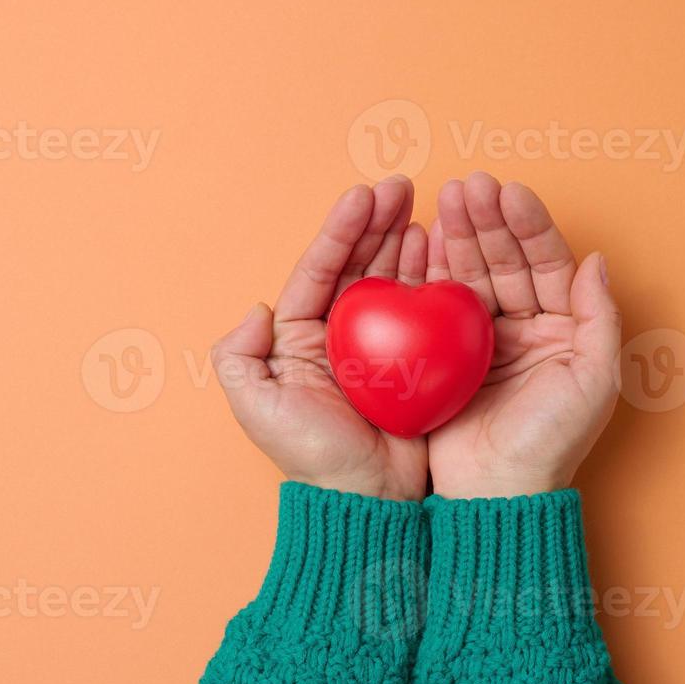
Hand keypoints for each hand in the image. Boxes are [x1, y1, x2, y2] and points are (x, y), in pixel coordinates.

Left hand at [211, 177, 430, 501]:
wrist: (367, 497)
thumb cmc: (312, 456)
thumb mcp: (256, 408)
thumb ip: (238, 355)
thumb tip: (256, 308)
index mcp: (300, 337)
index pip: (321, 269)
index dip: (341, 230)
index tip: (363, 196)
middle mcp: (340, 334)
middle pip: (359, 264)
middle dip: (378, 222)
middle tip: (402, 186)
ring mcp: (382, 346)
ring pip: (394, 279)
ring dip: (407, 241)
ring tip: (424, 208)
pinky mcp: (418, 361)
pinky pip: (426, 310)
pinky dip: (436, 278)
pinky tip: (445, 251)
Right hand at [425, 173, 621, 497]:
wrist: (497, 491)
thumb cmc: (552, 442)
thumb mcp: (594, 379)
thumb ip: (600, 316)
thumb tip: (597, 259)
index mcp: (563, 328)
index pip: (547, 262)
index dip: (528, 226)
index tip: (509, 193)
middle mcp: (524, 327)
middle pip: (506, 260)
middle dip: (487, 221)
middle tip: (466, 186)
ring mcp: (482, 340)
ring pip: (471, 273)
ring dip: (459, 235)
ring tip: (444, 199)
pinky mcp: (444, 355)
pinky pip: (438, 303)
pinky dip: (432, 268)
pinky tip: (424, 237)